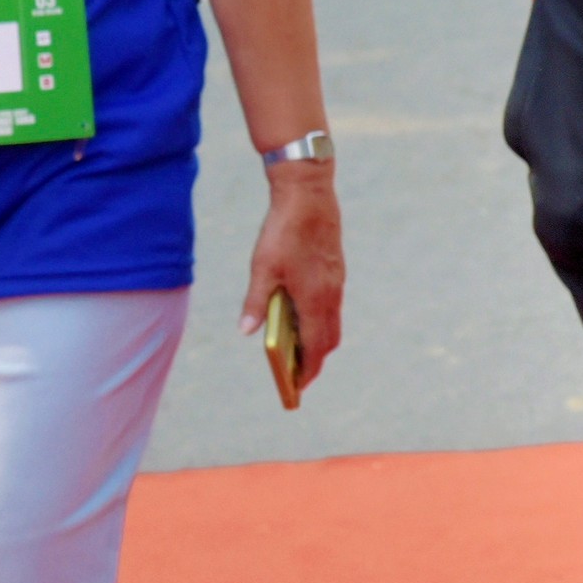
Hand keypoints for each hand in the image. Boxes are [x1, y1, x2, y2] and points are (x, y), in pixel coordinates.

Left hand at [240, 167, 343, 390]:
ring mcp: (336, 282)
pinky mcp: (335, 271)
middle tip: (298, 376)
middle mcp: (331, 294)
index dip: (308, 370)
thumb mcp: (262, 268)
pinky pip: (332, 306)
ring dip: (318, 340)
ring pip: (332, 322)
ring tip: (298, 352)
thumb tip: (246, 332)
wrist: (309, 196)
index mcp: (314, 298)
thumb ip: (256, 303)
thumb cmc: (283, 232)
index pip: (316, 346)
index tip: (299, 387)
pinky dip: (320, 321)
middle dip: (316, 361)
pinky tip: (301, 317)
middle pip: (330, 339)